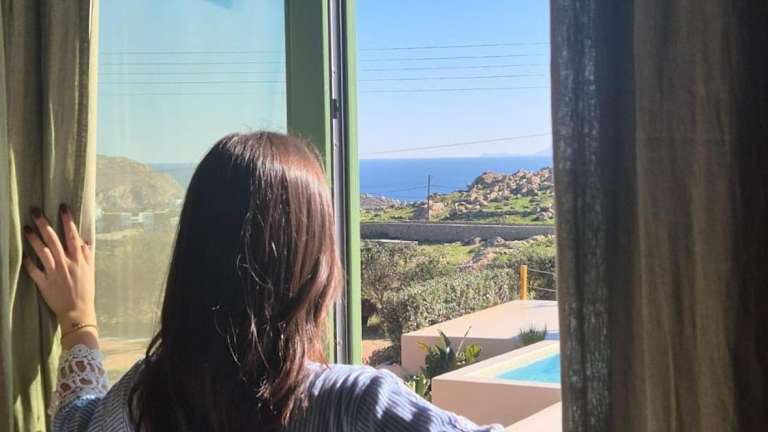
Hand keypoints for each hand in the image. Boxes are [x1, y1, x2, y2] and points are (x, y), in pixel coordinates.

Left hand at [23, 204, 97, 347]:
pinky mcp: (44, 283)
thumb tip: (85, 241)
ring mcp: (53, 272)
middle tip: (36, 211)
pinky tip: (23, 253)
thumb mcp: (91, 271)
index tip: (62, 208)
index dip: (67, 221)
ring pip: (41, 252)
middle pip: (53, 240)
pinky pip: (33, 270)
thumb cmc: (86, 291)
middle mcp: (65, 263)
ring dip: (33, 239)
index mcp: (78, 259)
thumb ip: (87, 255)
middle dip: (44, 224)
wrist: (78, 312)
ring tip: (26, 228)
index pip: (72, 236)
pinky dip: (28, 261)